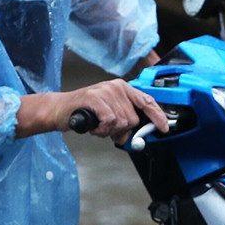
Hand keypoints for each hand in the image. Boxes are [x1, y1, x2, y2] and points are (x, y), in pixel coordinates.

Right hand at [18, 80, 168, 142]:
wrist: (60, 110)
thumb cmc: (85, 113)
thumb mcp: (108, 117)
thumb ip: (123, 124)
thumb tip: (133, 137)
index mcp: (123, 88)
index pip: (146, 101)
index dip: (157, 116)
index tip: (164, 128)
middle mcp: (116, 87)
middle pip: (133, 118)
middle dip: (120, 130)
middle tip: (105, 128)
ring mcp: (105, 91)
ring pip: (121, 122)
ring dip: (108, 131)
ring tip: (97, 125)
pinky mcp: (94, 98)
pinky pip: (109, 121)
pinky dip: (101, 129)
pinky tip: (93, 126)